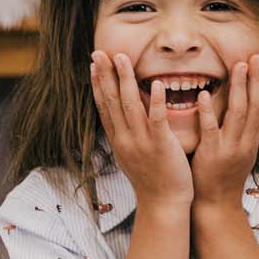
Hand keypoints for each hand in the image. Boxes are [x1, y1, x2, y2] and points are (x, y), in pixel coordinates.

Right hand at [91, 50, 192, 210]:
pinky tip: (156, 84)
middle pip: (111, 102)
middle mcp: (126, 139)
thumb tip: (122, 117)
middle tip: (100, 52)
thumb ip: (127, 134)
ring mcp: (142, 143)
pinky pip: (157, 121)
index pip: (104, 107)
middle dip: (105, 75)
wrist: (164, 205)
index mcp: (119, 140)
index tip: (94, 64)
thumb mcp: (132, 154)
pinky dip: (155, 102)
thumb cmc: (152, 179)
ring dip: (125, 80)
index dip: (97, 84)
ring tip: (123, 58)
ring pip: (130, 106)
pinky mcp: (161, 147)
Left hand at [189, 55, 258, 207]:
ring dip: (240, 88)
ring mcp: (229, 148)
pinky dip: (209, 112)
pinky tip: (204, 96)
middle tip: (255, 56)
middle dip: (257, 80)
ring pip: (239, 114)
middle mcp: (245, 142)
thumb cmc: (223, 176)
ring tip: (238, 66)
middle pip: (256, 106)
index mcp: (252, 140)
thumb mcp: (240, 151)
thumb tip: (243, 105)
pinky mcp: (211, 155)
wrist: (215, 205)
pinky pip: (210, 130)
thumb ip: (242, 129)